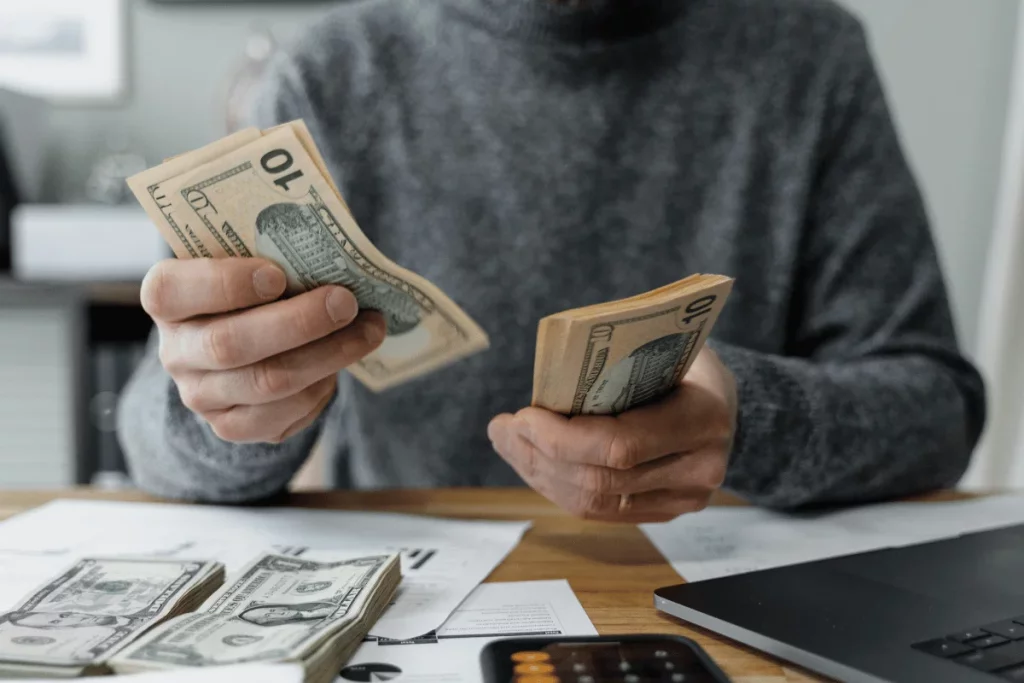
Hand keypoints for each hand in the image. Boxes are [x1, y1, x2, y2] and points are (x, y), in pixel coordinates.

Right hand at [141, 257, 385, 443]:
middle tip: (346, 301)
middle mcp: (175, 352)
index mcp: (167, 297)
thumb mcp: (250, 257)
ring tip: (368, 329)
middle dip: (298, 322)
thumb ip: (274, 248)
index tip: (278, 274)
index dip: (225, 283)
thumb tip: (334, 248)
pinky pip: (283, 415)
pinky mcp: (232, 426)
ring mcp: (201, 395)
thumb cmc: (254, 284)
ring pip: (268, 383)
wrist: (245, 341)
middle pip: (230, 345)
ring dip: (328, 354)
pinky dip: (321, 388)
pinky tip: (341, 363)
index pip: (173, 291)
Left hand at [488, 348, 737, 522]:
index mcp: (702, 419)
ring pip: (594, 503)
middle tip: (502, 428)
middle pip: (600, 480)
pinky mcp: (664, 512)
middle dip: (539, 455)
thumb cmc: (685, 363)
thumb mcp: (661, 346)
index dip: (561, 438)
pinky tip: (533, 462)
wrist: (725, 402)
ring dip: (540, 474)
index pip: (620, 446)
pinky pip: (600, 511)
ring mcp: (683, 499)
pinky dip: (558, 487)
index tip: (523, 415)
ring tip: (508, 443)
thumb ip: (615, 362)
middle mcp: (699, 469)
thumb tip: (546, 377)